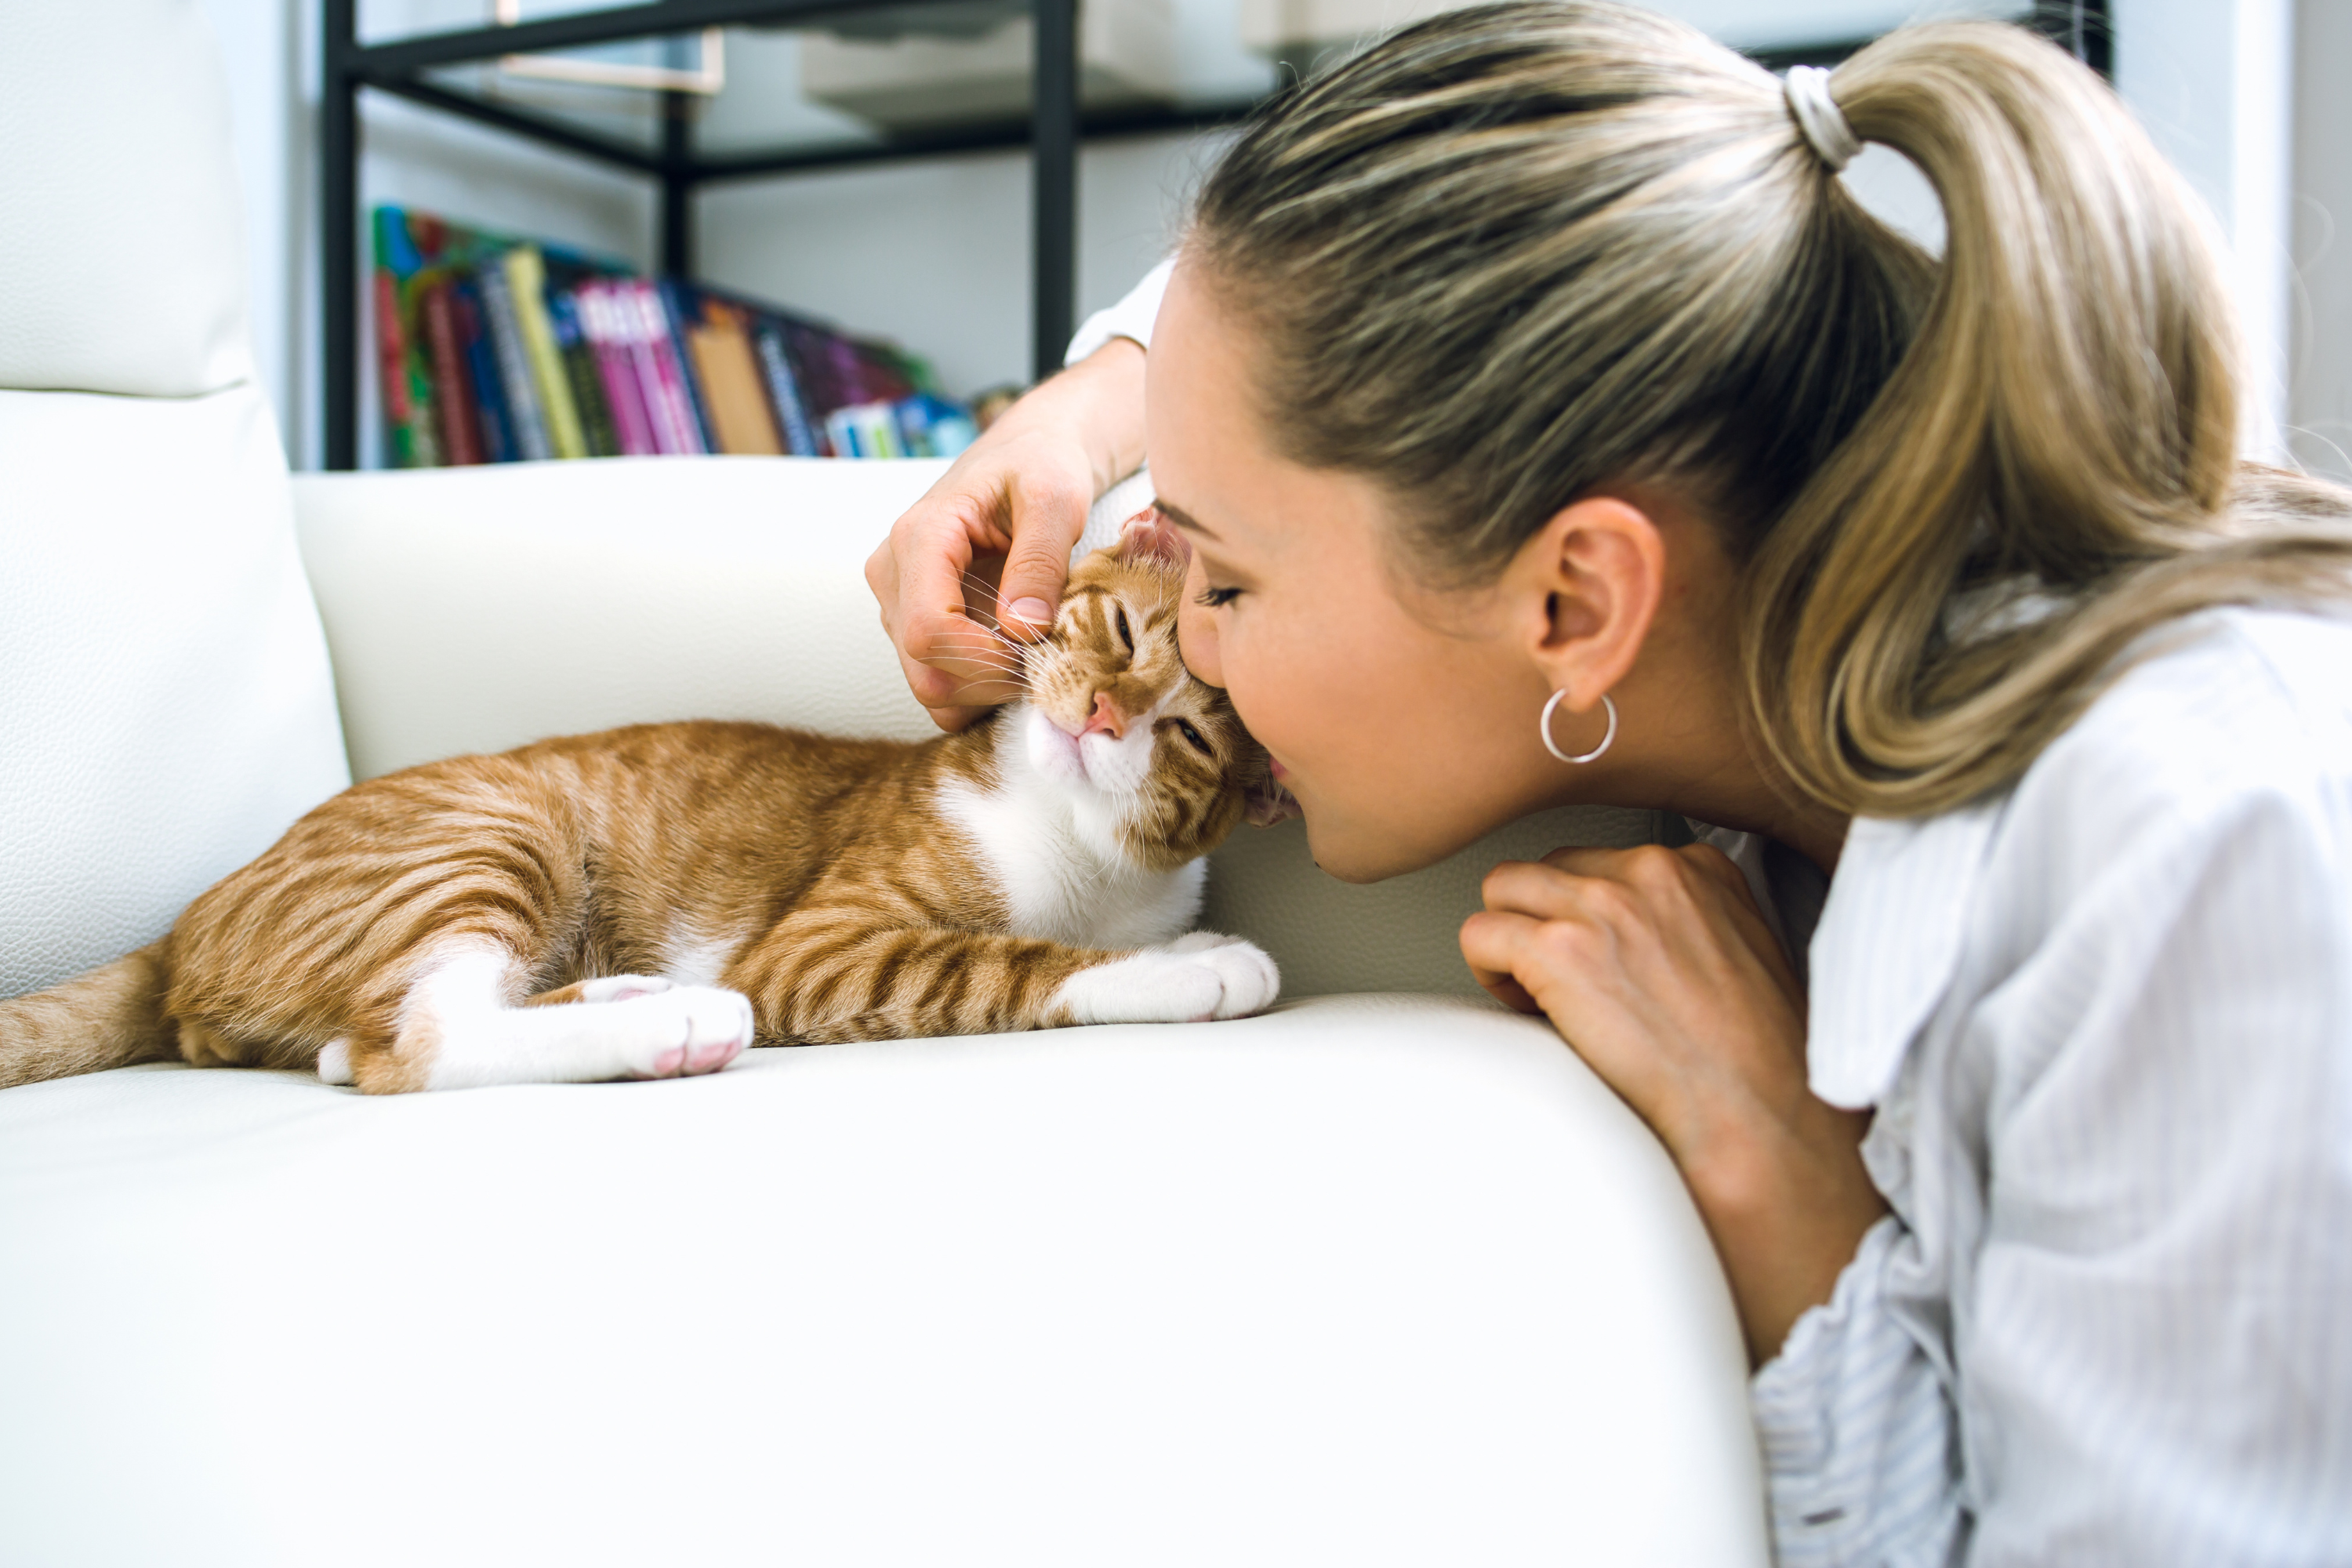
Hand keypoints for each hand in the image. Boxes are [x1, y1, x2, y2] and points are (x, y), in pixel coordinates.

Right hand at [866, 339, 1146, 730]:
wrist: (1028, 454)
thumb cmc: (1043, 466)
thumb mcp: (1056, 497)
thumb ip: (1041, 560)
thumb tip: (1023, 630)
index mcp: (919, 538)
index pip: (930, 631)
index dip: (988, 660)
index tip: (1042, 649)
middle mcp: (893, 574)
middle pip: (926, 674)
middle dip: (992, 684)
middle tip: (1049, 660)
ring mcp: (897, 602)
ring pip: (930, 687)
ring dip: (988, 691)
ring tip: (1036, 654)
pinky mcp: (912, 620)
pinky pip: (939, 681)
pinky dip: (980, 688)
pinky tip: (1016, 655)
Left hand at [1459, 843, 1885, 1363]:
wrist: (1755, 1111)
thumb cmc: (1759, 1058)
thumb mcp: (1744, 951)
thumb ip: (1688, 922)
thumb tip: (1634, 938)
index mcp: (1699, 869)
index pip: (1602, 860)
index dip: (1586, 915)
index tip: (1598, 958)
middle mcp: (1649, 872)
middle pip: (1546, 869)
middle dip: (1541, 922)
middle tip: (1558, 980)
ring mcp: (1602, 905)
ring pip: (1502, 890)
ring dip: (1510, 942)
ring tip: (1538, 994)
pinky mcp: (1561, 949)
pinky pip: (1479, 935)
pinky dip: (1489, 973)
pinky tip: (1526, 1008)